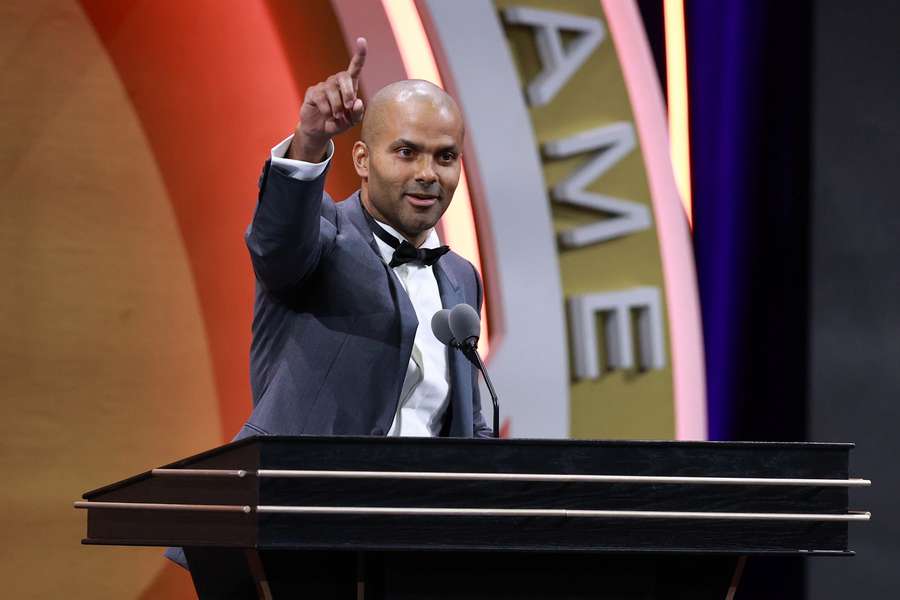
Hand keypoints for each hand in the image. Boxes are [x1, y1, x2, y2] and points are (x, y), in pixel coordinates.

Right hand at [289, 37, 366, 161]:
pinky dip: (327, 111)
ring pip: (332, 91)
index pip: (355, 67)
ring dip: (337, 107)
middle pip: (343, 77)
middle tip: (348, 107)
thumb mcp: (352, 121)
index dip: (360, 54)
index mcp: (349, 85)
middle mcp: (336, 82)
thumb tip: (358, 102)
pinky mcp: (313, 92)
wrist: (320, 130)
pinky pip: (321, 98)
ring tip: (337, 116)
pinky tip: (327, 115)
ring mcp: (323, 86)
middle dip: (348, 92)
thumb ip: (358, 113)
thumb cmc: (339, 122)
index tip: (362, 41)